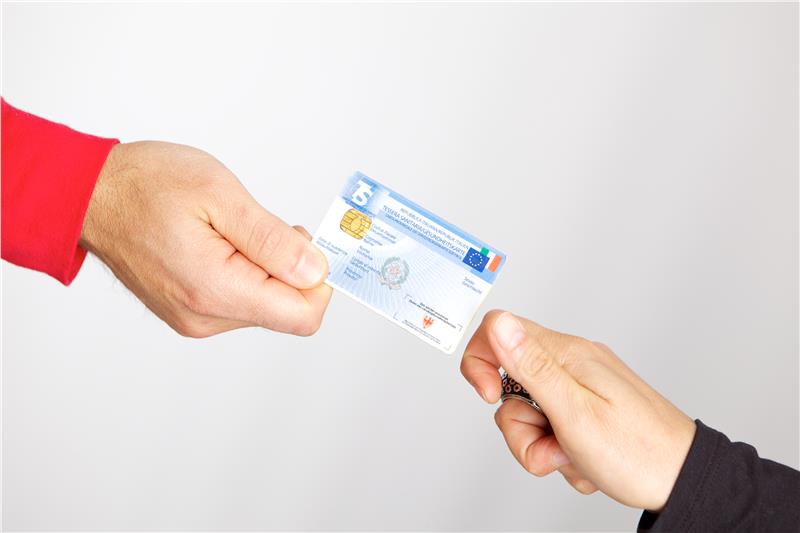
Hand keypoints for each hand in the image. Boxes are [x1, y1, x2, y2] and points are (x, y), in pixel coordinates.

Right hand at [80, 141, 331, 336]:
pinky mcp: (189, 313)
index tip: (310, 243)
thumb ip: (273, 242)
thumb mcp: (221, 196)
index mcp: (216, 290)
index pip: (302, 315)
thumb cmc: (147, 186)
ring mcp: (194, 319)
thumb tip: (316, 271)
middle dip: (293, 270)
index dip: (320, 280)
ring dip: (268, 270)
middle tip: (272, 226)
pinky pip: (240, 302)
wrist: (91, 195)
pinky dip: (247, 274)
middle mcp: (205, 316)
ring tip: (237, 231)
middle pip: (286, 311)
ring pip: (265, 306)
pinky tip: (225, 244)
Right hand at [461, 310, 695, 511]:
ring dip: (541, 444)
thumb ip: (532, 367)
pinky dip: (560, 450)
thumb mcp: (575, 413)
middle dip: (519, 425)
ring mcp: (580, 385)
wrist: (683, 480)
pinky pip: (551, 427)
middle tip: (551, 442)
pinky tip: (584, 460)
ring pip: (528, 411)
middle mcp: (572, 362)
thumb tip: (500, 323)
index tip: (490, 397)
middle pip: (510, 383)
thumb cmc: (638, 452)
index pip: (499, 329)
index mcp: (566, 354)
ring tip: (573, 456)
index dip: (480, 362)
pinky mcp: (587, 407)